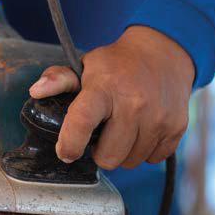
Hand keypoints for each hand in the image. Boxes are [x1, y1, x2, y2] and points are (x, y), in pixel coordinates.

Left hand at [28, 26, 193, 168]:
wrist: (165, 52)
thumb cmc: (119, 64)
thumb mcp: (86, 65)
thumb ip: (59, 79)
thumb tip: (37, 91)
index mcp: (104, 88)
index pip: (82, 122)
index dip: (70, 144)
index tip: (66, 152)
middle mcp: (134, 104)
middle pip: (108, 157)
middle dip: (101, 152)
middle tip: (103, 134)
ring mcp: (158, 118)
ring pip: (130, 162)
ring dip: (123, 151)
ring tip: (124, 129)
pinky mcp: (176, 128)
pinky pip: (153, 159)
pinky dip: (145, 150)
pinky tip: (143, 129)